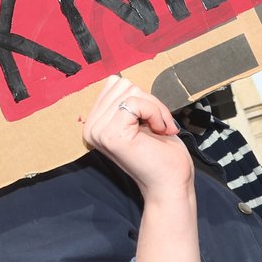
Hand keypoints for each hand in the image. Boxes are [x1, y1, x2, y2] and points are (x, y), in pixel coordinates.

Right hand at [81, 76, 190, 194]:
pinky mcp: (112, 134)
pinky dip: (155, 113)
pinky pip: (136, 103)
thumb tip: (114, 79)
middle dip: (149, 102)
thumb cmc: (161, 152)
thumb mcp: (138, 118)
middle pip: (123, 85)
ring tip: (158, 130)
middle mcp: (91, 127)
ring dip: (154, 108)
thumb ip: (122, 101)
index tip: (151, 120)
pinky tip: (158, 131)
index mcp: (94, 123)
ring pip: (131, 92)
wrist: (171, 183)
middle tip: (158, 126)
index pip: (115, 84)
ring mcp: (99, 131)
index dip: (141, 98)